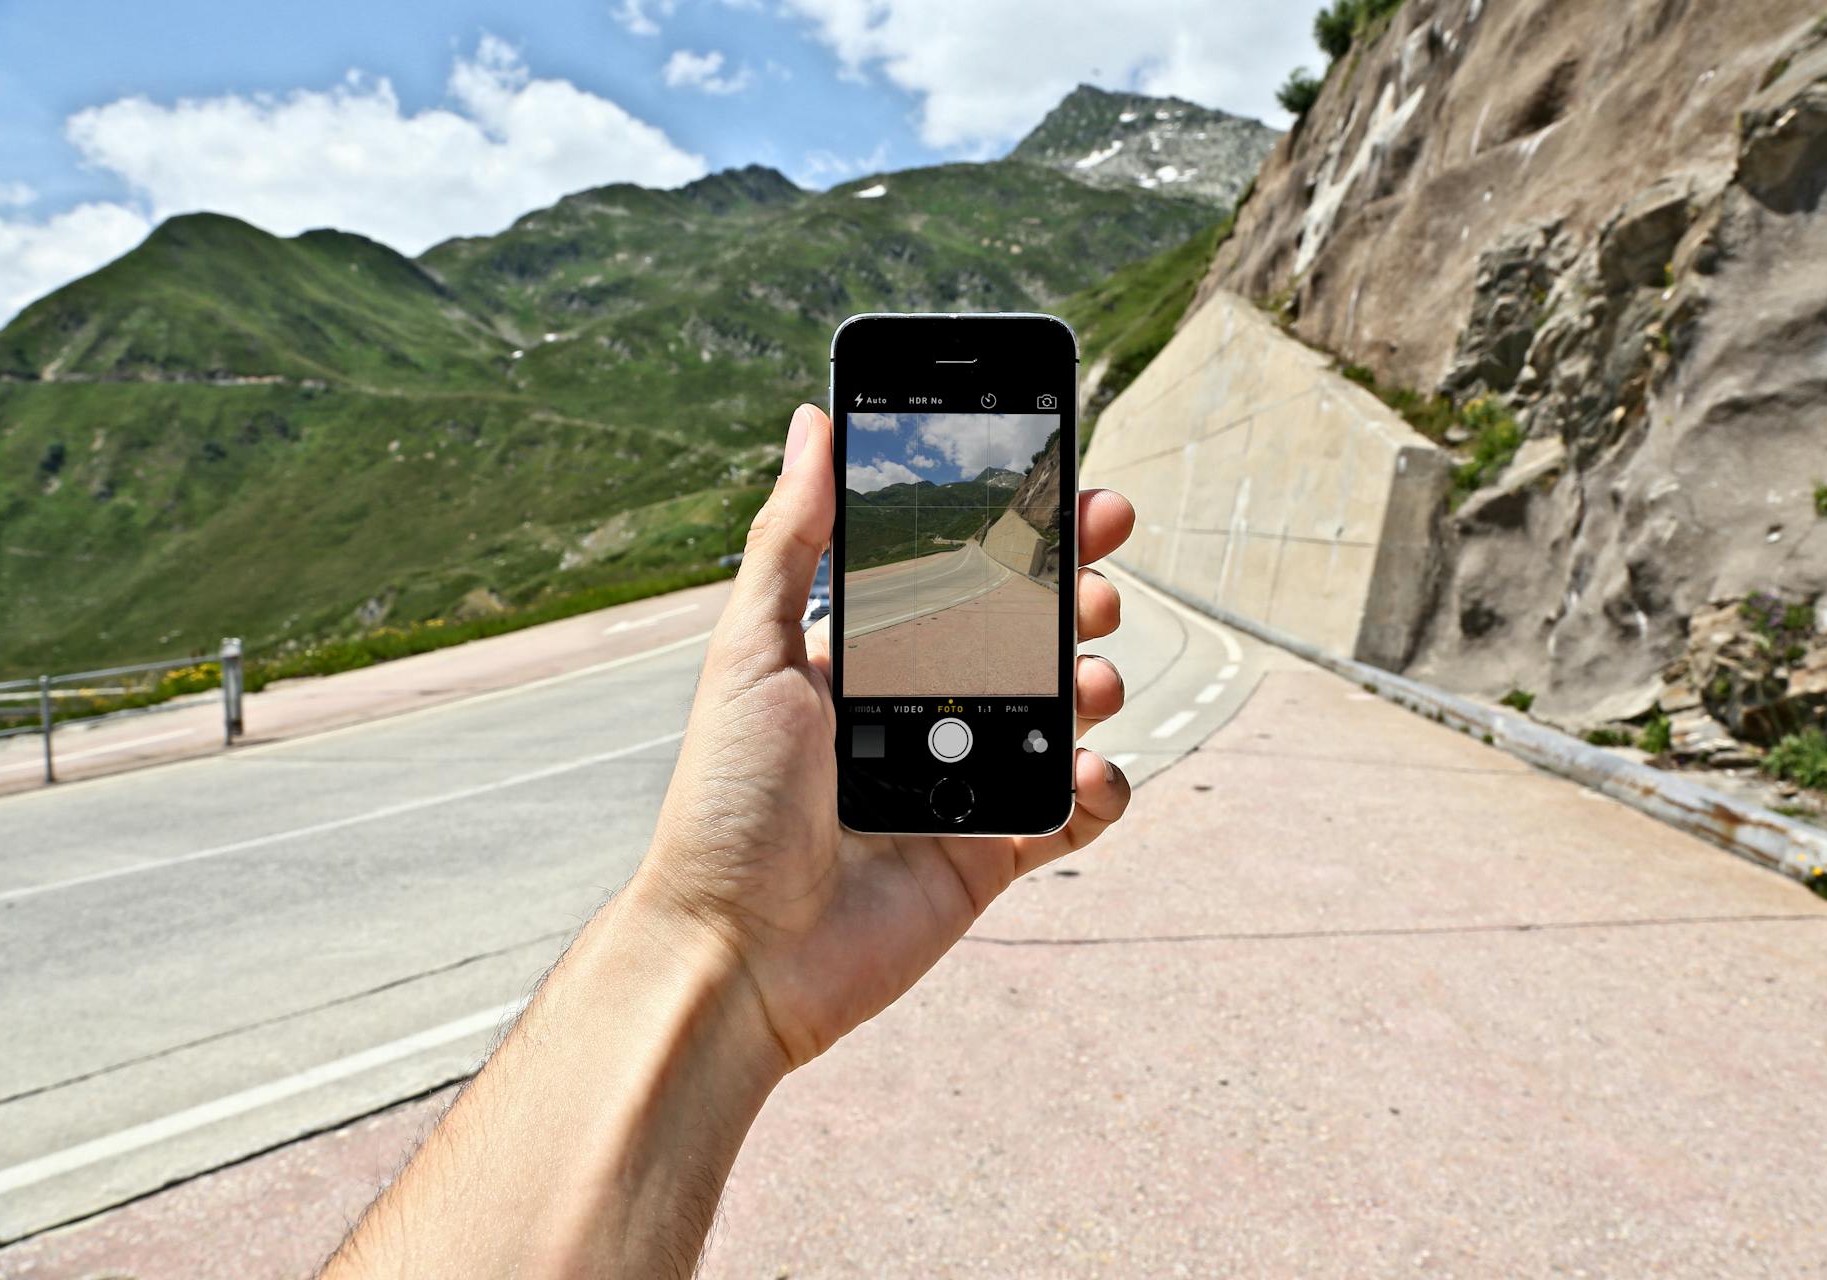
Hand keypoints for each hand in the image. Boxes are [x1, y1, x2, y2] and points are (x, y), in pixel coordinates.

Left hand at [642, 403, 1134, 1068]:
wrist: (736, 952)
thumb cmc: (727, 802)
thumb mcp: (751, 654)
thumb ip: (792, 540)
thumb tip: (813, 422)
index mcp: (866, 658)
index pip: (960, 575)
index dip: (1020, 534)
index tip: (1072, 492)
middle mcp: (919, 712)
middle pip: (1024, 637)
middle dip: (1073, 599)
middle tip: (1096, 585)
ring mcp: (961, 782)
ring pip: (1059, 713)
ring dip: (1090, 683)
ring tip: (1087, 678)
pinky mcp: (991, 854)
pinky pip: (1073, 813)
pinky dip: (1099, 789)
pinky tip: (1087, 771)